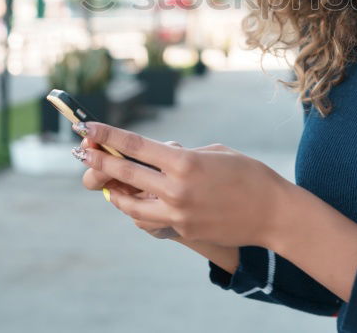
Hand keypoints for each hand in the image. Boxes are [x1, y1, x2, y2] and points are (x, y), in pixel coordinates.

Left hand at [77, 121, 290, 247]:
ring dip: (115, 191)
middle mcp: (176, 188)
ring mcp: (177, 212)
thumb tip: (160, 158)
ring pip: (130, 204)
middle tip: (83, 153)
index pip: (136, 146)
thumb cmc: (248, 174)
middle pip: (125, 173)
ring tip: (107, 183)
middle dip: (100, 161)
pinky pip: (150, 219)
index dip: (109, 135)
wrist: (273, 213)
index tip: (89, 127)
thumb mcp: (215, 152)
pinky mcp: (183, 230)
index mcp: (184, 161)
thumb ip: (182, 155)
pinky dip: (138, 210)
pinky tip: (134, 202)